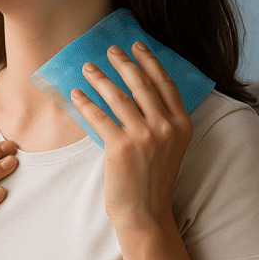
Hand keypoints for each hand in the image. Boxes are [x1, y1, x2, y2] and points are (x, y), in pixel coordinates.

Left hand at [70, 42, 193, 228]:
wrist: (146, 213)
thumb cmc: (152, 179)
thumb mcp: (169, 146)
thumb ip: (161, 120)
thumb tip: (137, 90)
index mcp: (182, 125)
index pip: (165, 83)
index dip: (150, 61)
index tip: (137, 45)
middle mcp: (167, 128)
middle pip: (142, 84)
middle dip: (124, 62)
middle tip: (110, 49)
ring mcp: (145, 137)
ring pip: (119, 96)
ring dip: (100, 78)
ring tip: (88, 67)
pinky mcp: (121, 147)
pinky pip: (99, 116)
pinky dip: (85, 102)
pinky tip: (76, 93)